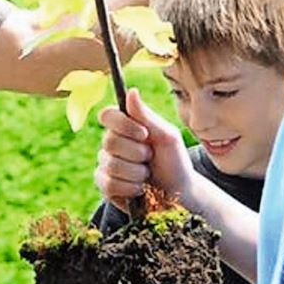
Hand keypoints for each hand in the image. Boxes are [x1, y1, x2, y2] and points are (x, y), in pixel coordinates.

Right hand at [96, 88, 195, 209]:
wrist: (178, 193)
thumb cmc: (174, 160)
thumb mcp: (166, 136)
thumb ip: (146, 116)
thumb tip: (132, 91)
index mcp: (125, 126)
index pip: (107, 115)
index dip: (123, 125)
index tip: (144, 134)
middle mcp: (111, 143)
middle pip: (110, 141)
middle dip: (138, 153)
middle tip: (151, 158)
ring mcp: (106, 164)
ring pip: (112, 165)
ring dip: (137, 172)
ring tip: (147, 175)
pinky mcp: (105, 185)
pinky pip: (109, 184)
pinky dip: (131, 188)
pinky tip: (140, 188)